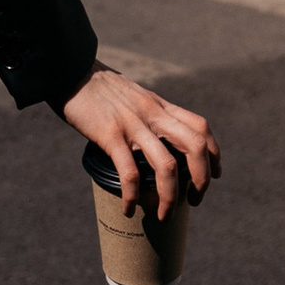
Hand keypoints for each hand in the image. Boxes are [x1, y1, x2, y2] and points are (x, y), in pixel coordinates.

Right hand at [60, 69, 219, 216]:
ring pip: (168, 165)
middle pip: (195, 147)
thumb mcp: (134, 96)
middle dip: (202, 179)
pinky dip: (133, 195)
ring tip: (163, 215)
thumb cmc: (98, 88)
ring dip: (170, 196)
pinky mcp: (110, 135)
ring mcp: (133, 125)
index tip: (213, 176)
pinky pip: (130, 172)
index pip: (201, 128)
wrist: (70, 69)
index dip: (214, 154)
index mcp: (160, 106)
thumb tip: (153, 138)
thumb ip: (148, 114)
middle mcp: (153, 115)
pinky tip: (129, 209)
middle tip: (194, 200)